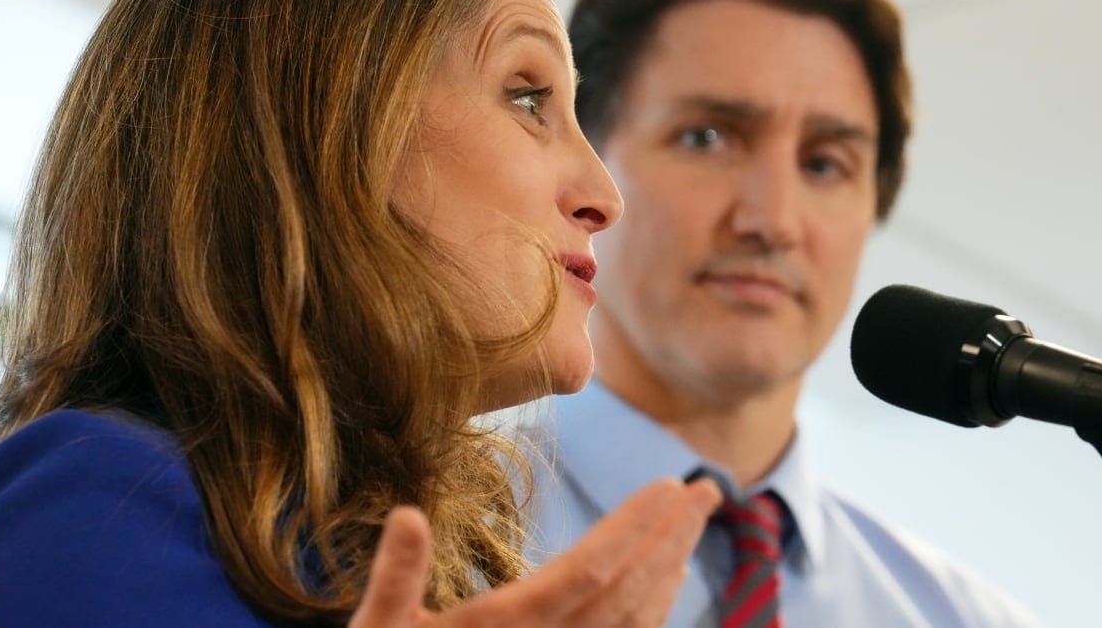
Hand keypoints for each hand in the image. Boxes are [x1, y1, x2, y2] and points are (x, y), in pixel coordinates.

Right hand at [349, 477, 721, 627]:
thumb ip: (393, 579)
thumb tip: (407, 516)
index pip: (588, 573)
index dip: (632, 529)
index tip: (668, 487)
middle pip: (627, 593)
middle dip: (670, 538)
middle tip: (708, 490)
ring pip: (633, 626)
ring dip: (668, 573)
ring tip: (692, 528)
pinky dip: (650, 614)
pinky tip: (663, 589)